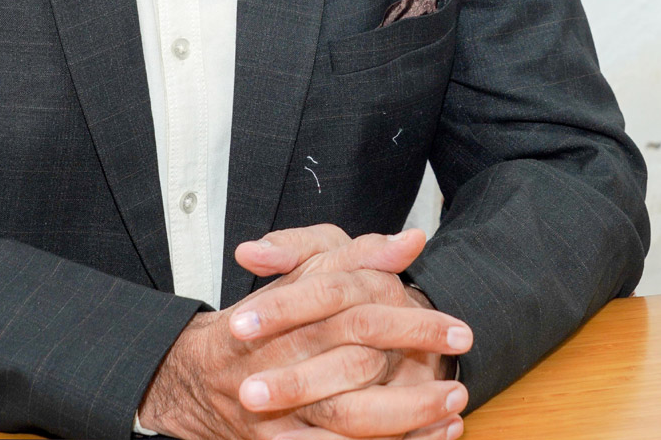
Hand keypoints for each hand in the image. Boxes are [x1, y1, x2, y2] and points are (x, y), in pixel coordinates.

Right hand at [137, 226, 470, 439]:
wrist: (199, 374)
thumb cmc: (266, 316)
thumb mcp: (305, 269)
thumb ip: (357, 253)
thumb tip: (411, 239)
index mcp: (289, 306)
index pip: (355, 309)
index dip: (409, 322)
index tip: (458, 330)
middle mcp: (282, 355)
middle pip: (356, 365)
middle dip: (414, 376)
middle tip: (460, 379)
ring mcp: (279, 405)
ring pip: (349, 419)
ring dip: (407, 420)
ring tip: (452, 413)